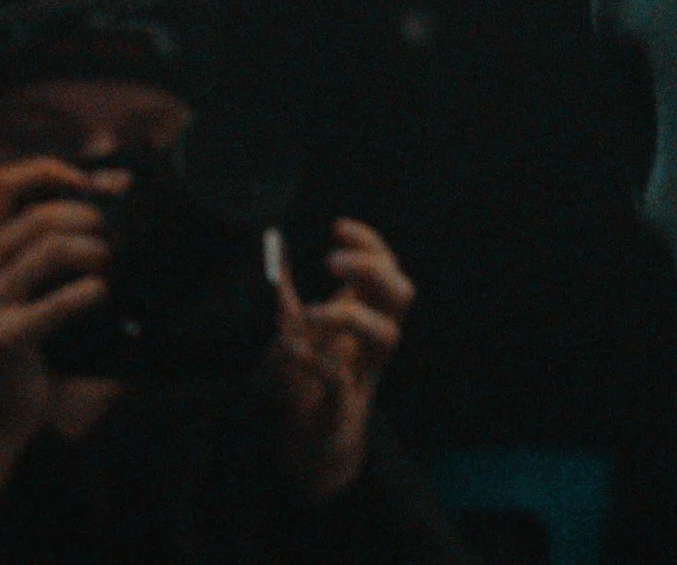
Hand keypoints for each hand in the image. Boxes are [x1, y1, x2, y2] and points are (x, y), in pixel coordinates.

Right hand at [0, 158, 123, 448]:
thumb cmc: (15, 334)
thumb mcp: (15, 276)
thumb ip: (47, 228)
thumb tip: (114, 178)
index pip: (0, 181)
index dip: (51, 171)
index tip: (93, 183)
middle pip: (39, 213)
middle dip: (88, 214)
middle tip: (115, 229)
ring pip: (51, 246)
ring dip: (94, 248)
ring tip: (110, 260)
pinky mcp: (3, 338)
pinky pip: (63, 300)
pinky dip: (93, 291)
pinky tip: (102, 295)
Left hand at [269, 221, 414, 506]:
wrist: (305, 448)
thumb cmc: (305, 383)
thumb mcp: (292, 330)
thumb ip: (285, 293)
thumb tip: (274, 244)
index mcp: (366, 316)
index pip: (387, 267)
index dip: (370, 244)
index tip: (337, 227)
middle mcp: (373, 341)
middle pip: (402, 293)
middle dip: (372, 270)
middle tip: (330, 262)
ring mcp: (364, 375)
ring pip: (388, 334)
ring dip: (348, 315)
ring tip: (310, 314)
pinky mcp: (344, 409)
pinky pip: (340, 379)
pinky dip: (314, 361)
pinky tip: (292, 352)